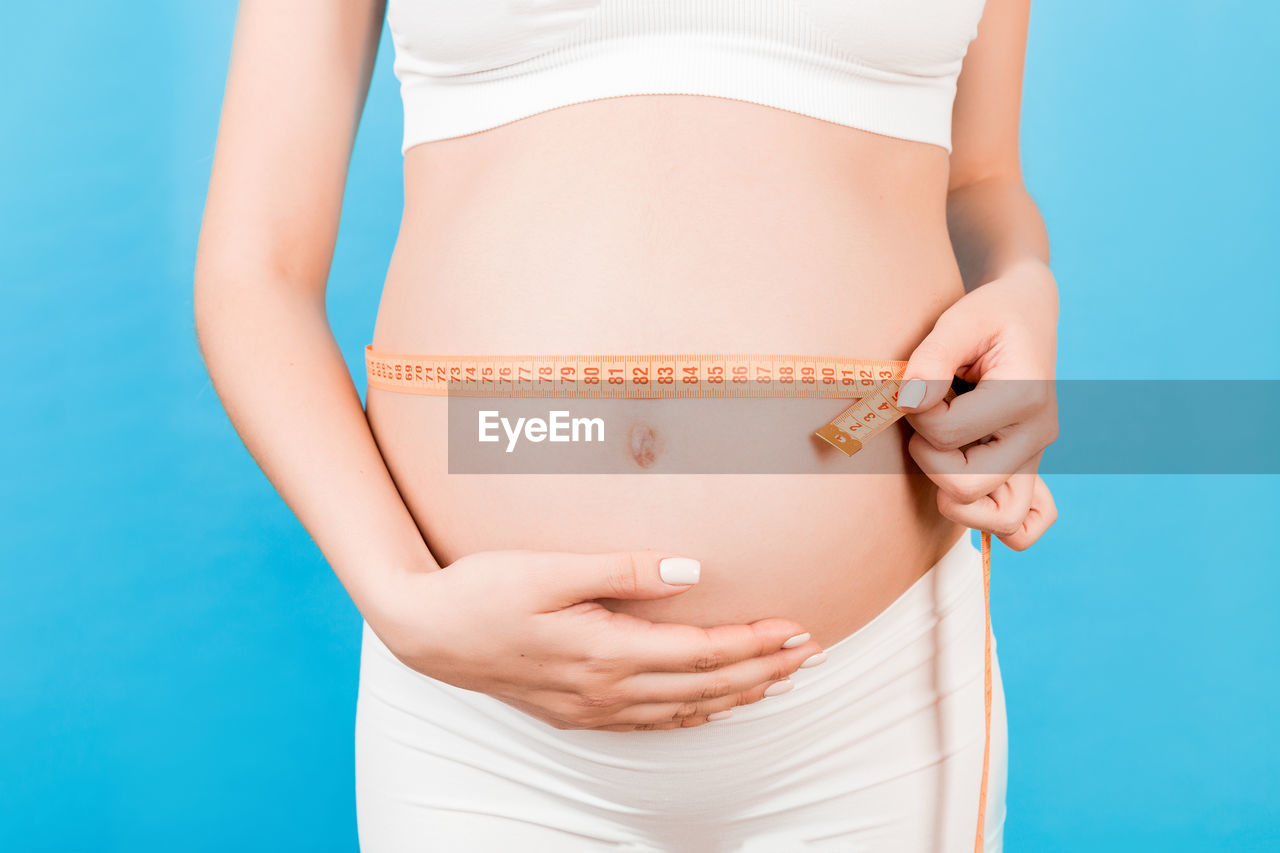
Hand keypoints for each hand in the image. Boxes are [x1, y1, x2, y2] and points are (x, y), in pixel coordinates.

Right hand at [365, 549, 824, 731]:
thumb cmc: (483, 589)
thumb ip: (624, 570)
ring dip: (736, 695)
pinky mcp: (575, 712)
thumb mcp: (550, 567)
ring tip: (778, 679)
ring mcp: (590, 708)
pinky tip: (710, 707)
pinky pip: (651, 723)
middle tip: (811, 654)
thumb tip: (691, 571)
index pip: (701, 652)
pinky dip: (693, 715)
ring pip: (683, 711)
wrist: (425, 631)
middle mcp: (604, 690)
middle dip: (763, 671)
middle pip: (704, 687)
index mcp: (605, 651)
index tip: (797, 628)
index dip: (754, 643)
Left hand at [896, 259, 1059, 549]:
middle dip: (927, 458)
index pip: (946, 435)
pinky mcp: (1027, 467)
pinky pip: (1024, 526)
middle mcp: (1037, 435)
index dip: (915, 412)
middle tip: (924, 423)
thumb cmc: (990, 314)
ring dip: (956, 500)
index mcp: (1024, 396)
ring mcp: (1036, 456)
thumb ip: (931, 359)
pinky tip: (965, 490)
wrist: (1028, 313)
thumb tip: (910, 402)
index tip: (918, 385)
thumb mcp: (960, 319)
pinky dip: (992, 521)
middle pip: (967, 486)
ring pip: (1002, 521)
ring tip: (941, 458)